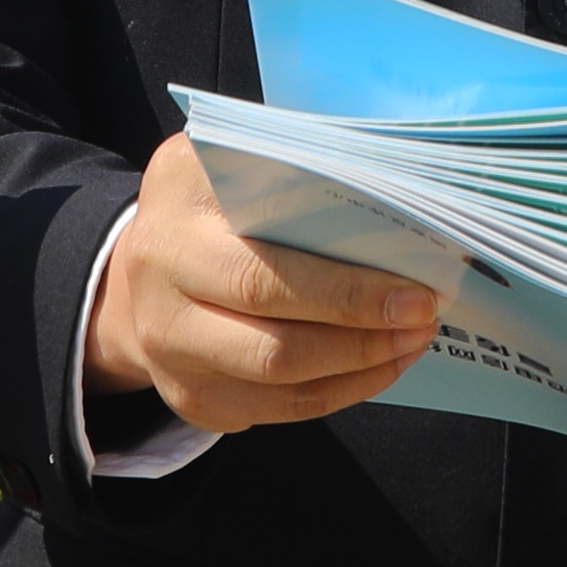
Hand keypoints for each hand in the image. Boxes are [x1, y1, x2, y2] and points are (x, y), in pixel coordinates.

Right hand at [86, 131, 442, 434]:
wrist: (142, 271)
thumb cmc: (213, 204)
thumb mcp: (236, 157)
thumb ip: (300, 162)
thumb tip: (392, 184)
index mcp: (177, 214)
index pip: (264, 273)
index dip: (346, 292)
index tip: (415, 288)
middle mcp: (160, 287)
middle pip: (273, 341)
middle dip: (363, 334)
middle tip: (424, 318)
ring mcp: (170, 354)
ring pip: (280, 381)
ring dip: (361, 367)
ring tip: (412, 340)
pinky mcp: (194, 399)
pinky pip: (280, 408)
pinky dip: (341, 389)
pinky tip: (380, 363)